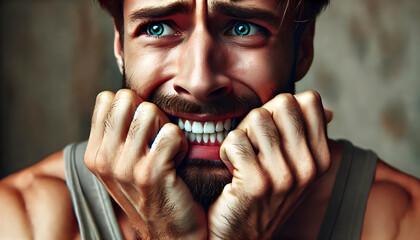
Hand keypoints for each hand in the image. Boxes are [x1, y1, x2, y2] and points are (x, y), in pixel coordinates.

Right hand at [84, 89, 206, 238]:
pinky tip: (178, 160)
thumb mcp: (121, 166)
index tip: (142, 131)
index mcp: (94, 153)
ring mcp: (125, 166)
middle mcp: (104, 159)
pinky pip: (171, 133)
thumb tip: (127, 97)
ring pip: (150, 111)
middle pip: (127, 98)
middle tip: (156, 137)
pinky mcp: (151, 173)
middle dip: (148, 112)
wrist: (169, 233)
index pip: (108, 98)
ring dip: (167, 128)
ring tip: (168, 150)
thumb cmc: (151, 192)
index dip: (132, 107)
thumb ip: (117, 134)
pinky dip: (182, 143)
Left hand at [208, 91, 331, 238]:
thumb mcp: (296, 168)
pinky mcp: (257, 183)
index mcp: (320, 158)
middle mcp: (308, 166)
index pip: (310, 100)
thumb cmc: (265, 194)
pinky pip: (236, 139)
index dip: (283, 108)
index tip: (272, 131)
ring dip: (242, 135)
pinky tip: (232, 168)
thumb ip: (307, 137)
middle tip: (253, 144)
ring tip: (243, 158)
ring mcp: (285, 176)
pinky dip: (226, 151)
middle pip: (283, 103)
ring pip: (257, 117)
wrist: (242, 235)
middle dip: (261, 117)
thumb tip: (329, 111)